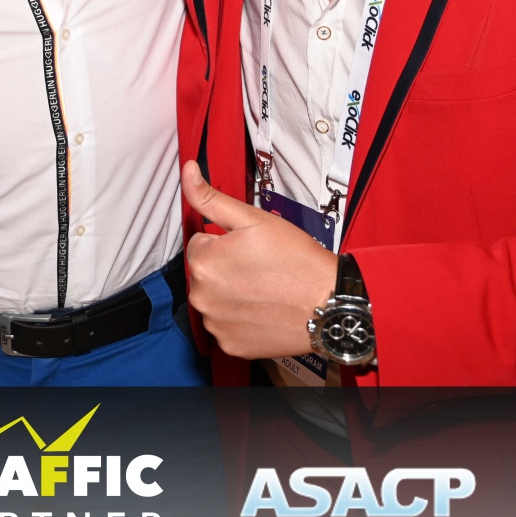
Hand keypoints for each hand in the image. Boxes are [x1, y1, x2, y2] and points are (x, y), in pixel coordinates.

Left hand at [180, 160, 338, 359]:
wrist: (328, 304)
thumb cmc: (296, 260)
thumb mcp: (253, 219)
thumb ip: (211, 198)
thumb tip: (187, 171)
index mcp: (203, 261)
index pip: (200, 243)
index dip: (226, 242)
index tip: (250, 248)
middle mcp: (201, 296)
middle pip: (205, 272)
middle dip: (226, 267)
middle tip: (260, 267)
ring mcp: (215, 323)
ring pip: (215, 299)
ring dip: (231, 293)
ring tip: (264, 289)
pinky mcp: (230, 345)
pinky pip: (226, 325)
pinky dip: (240, 318)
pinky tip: (263, 310)